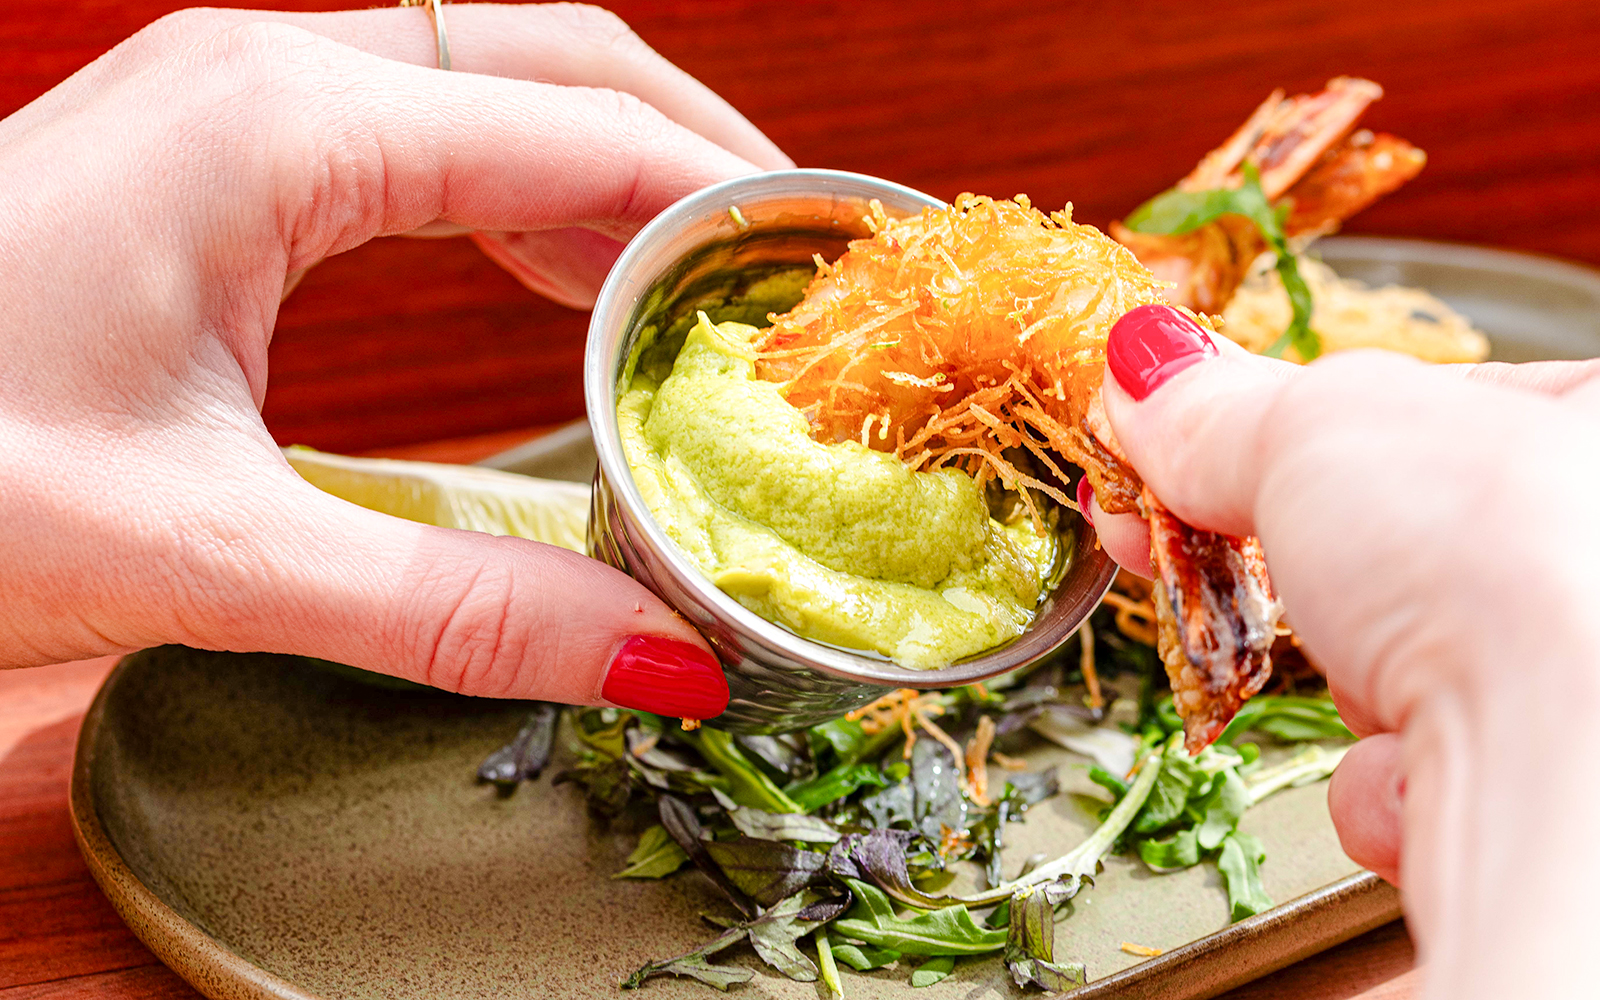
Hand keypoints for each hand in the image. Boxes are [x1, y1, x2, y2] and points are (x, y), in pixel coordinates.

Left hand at [0, 4, 792, 718]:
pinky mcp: (212, 159)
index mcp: (280, 126)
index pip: (579, 126)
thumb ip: (456, 609)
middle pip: (551, 57)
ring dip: (607, 174)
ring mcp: (233, 104)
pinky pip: (416, 138)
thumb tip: (660, 656)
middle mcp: (265, 76)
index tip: (827, 275)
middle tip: (787, 270)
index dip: (727, 199)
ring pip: (487, 84)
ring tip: (701, 289)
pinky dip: (518, 197)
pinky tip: (561, 280)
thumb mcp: (209, 557)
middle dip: (690, 152)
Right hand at [1092, 305, 1599, 997]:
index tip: (1174, 459)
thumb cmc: (1506, 557)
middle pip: (1398, 543)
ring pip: (1410, 663)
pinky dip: (1389, 780)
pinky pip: (1435, 768)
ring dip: (1355, 686)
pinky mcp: (1549, 790)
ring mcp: (1580, 670)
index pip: (1418, 407)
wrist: (1565, 772)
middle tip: (1205, 561)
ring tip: (1370, 680)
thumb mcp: (1322, 426)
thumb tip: (1150, 377)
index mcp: (1593, 413)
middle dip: (1306, 573)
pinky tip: (1411, 770)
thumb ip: (1224, 406)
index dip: (1284, 437)